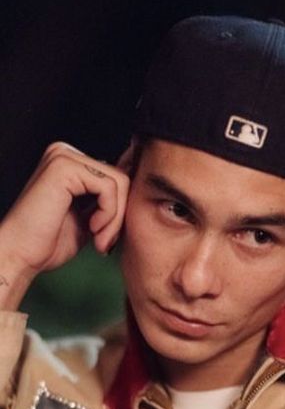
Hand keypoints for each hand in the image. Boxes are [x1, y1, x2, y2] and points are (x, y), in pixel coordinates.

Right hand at [0, 142, 129, 309]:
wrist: (21, 256)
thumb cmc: (49, 242)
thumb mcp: (90, 217)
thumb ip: (108, 200)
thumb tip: (140, 186)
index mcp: (69, 162)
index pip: (117, 174)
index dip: (121, 206)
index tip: (108, 235)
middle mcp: (65, 153)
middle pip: (121, 177)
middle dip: (119, 215)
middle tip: (104, 241)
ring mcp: (63, 157)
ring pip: (119, 182)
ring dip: (115, 218)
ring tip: (99, 239)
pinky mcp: (64, 167)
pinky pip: (110, 187)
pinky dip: (109, 214)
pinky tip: (91, 229)